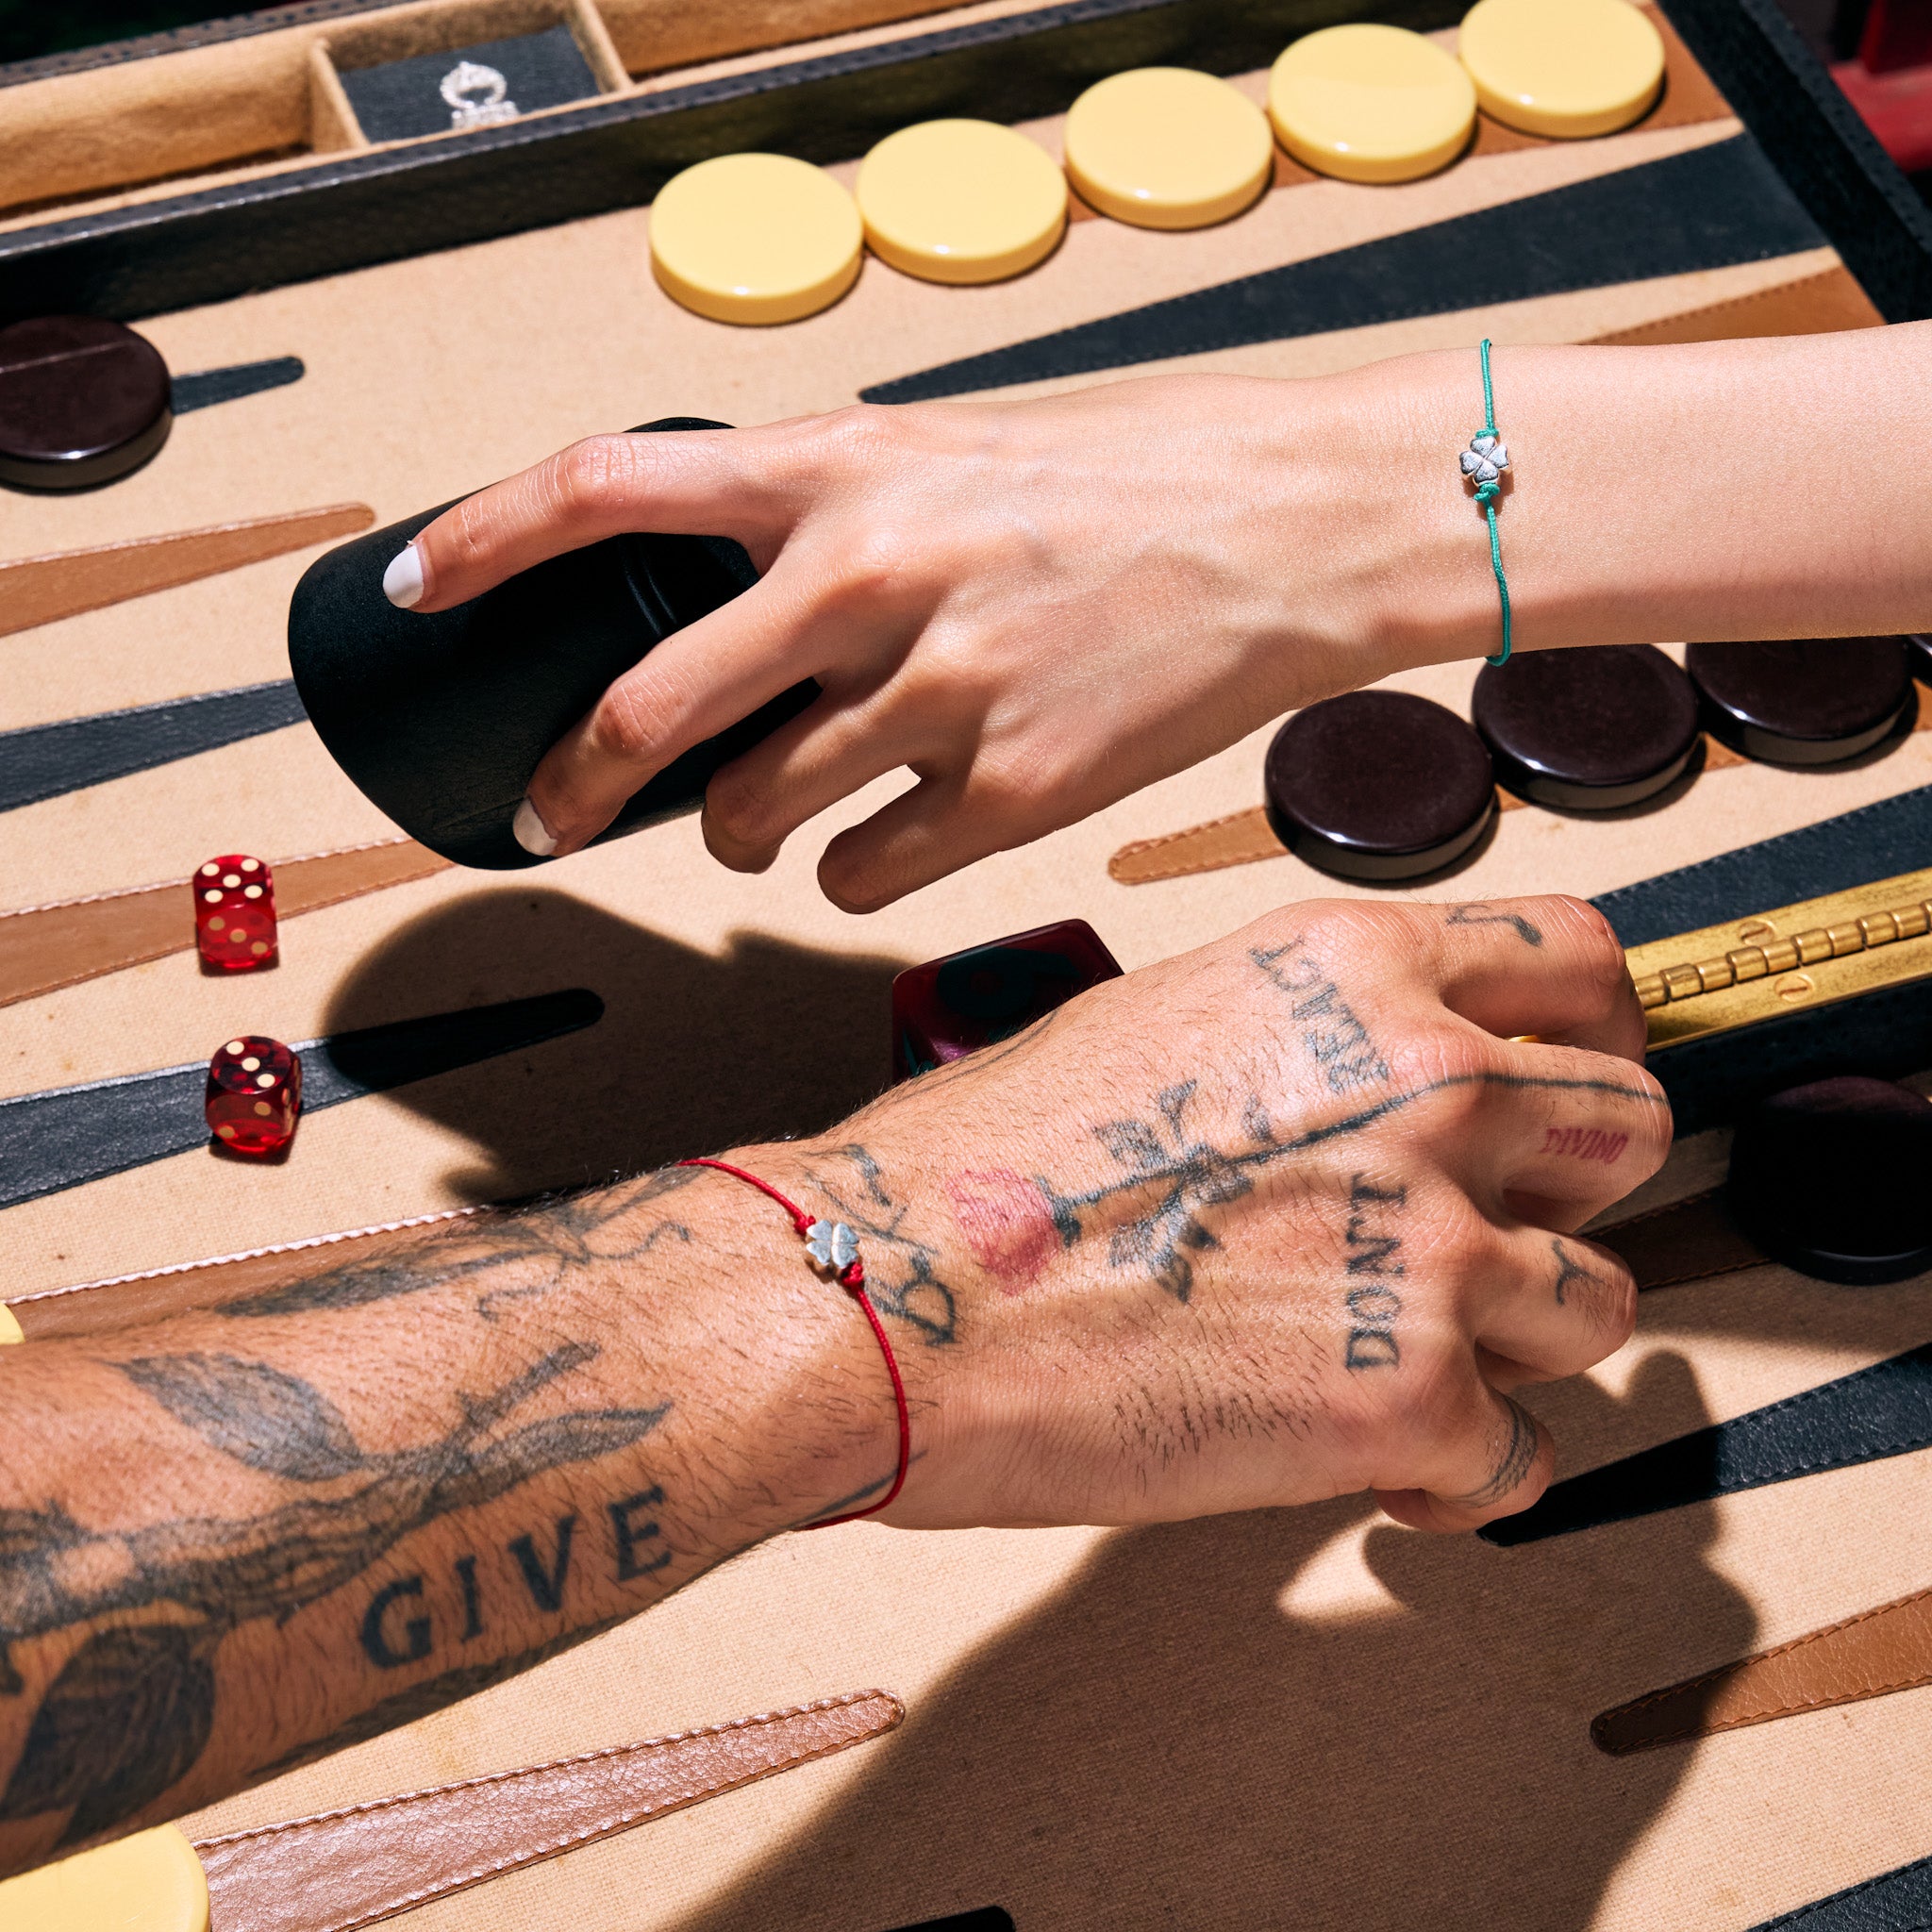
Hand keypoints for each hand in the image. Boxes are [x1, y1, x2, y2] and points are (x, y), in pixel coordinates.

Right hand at [0, 891, 1660, 1856]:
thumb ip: (1310, 1045)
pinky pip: (1522, 1458)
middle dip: (1567, 1187)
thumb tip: (1383, 1095)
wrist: (871, 1289)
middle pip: (1627, 1120)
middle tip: (1492, 1231)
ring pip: (1603, 1302)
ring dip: (1518, 1342)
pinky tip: (1372, 1459)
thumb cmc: (972, 1164)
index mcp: (1352, 968)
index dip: (1586, 1028)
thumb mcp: (1162, 1026)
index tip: (1564, 1076)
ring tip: (1414, 1357)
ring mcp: (1429, 1240)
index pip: (1583, 956)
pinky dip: (1455, 1476)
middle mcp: (1420, 1083)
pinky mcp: (1405, 1399)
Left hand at [391, 373, 1457, 907]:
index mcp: (839, 467)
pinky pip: (859, 875)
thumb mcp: (938, 451)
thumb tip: (695, 602)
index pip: (606, 484)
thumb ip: (812, 510)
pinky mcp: (1013, 794)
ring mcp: (942, 692)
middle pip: (650, 711)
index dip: (483, 538)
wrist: (1283, 528)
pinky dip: (848, 872)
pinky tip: (889, 838)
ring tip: (778, 818)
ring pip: (753, 820)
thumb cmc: (1113, 481)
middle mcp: (872, 575)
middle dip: (575, 785)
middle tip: (551, 818)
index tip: (416, 588)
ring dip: (740, 836)